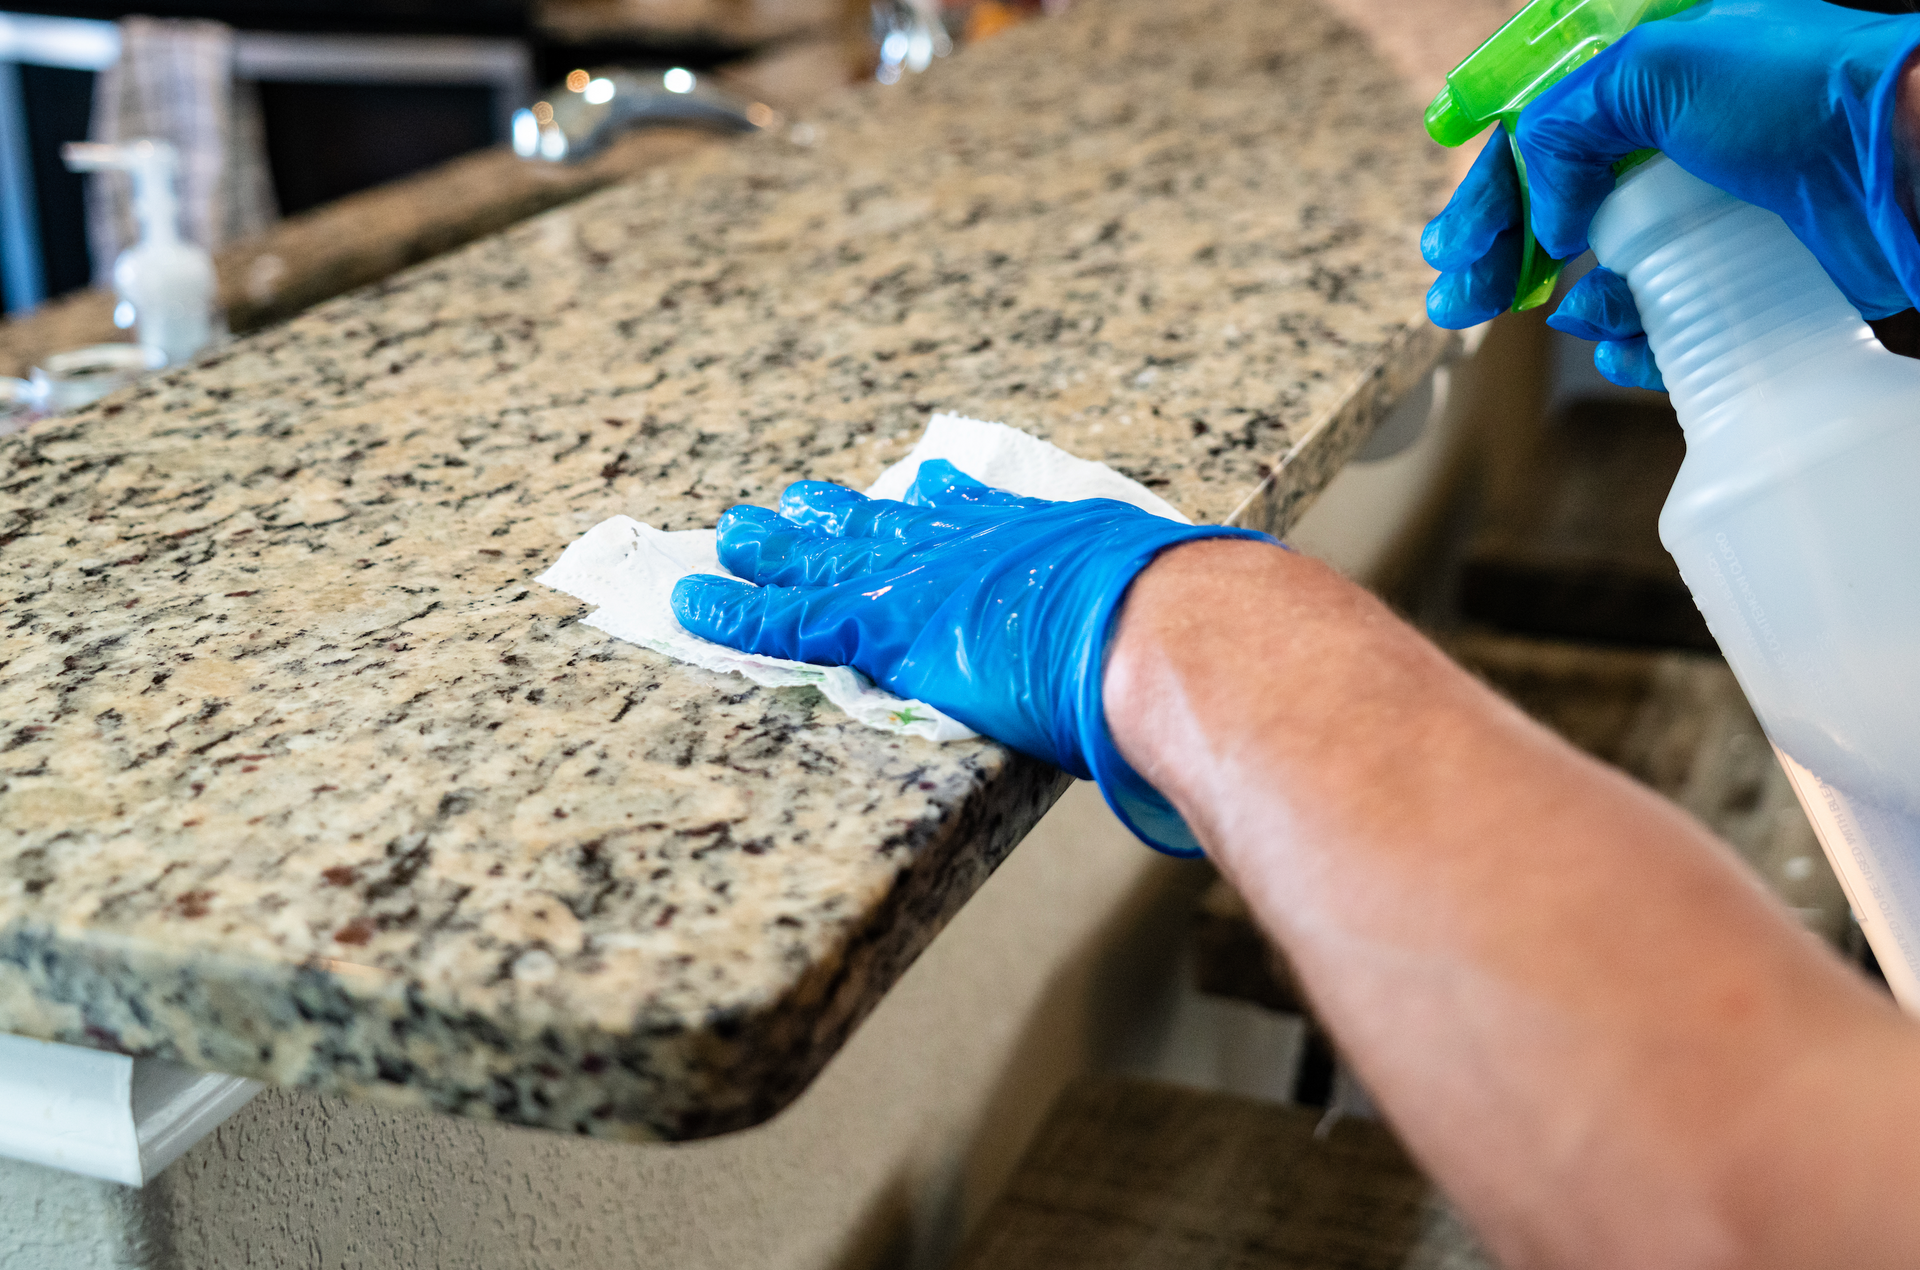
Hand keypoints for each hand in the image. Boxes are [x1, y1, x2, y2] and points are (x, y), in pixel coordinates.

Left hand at [671, 460, 1274, 855]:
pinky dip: (738, 609)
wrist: (1171, 629)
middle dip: (839, 518)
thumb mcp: (1194, 598)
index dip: (938, 510)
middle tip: (797, 503)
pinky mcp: (890, 626)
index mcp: (1041, 539)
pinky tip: (695, 601)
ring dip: (773, 550)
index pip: (978, 520)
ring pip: (827, 558)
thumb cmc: (1198, 623)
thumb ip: (1195, 617)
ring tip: (730, 536)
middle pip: (890, 526)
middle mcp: (974, 546)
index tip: (918, 494)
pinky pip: (792, 616)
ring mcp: (927, 581)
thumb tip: (1263, 640)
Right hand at [1424, 0, 1919, 389]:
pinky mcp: (1748, 273)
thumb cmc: (1803, 93)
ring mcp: (1714, 210)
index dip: (1489, 186)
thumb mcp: (1657, 68)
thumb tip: (1549, 215)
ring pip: (1609, 270)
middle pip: (1561, 206)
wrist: (1914, 160)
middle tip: (1458, 301)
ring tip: (1550, 316)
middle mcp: (1681, 142)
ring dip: (1567, 301)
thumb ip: (1567, 125)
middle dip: (1504, 255)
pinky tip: (1613, 344)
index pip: (1542, 132)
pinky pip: (1667, 318)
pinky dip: (1630, 339)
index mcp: (1655, 79)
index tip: (1451, 242)